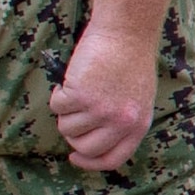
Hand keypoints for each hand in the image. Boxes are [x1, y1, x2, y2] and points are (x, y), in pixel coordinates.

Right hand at [50, 23, 158, 169]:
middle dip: (72, 135)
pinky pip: (57, 106)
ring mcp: (100, 110)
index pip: (112, 159)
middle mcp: (121, 122)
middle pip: (84, 147)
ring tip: (77, 90)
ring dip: (66, 111)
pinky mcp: (81, 95)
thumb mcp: (136, 99)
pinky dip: (58, 94)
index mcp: (138, 125)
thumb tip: (93, 141)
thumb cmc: (130, 61)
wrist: (126, 33)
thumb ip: (121, 121)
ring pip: (67, 127)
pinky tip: (70, 79)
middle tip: (71, 117)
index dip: (90, 162)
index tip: (75, 157)